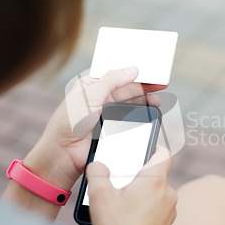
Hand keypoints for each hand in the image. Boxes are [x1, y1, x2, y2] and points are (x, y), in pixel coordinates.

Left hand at [23, 67, 166, 190]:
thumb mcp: (89, 95)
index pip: (116, 74)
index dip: (133, 72)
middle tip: (161, 86)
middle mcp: (99, 98)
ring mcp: (107, 114)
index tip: (150, 71)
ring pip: (130, 104)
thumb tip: (132, 70)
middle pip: (127, 89)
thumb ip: (111, 80)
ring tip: (157, 101)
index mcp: (91, 85)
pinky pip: (129, 120)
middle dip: (144, 87)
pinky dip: (140, 116)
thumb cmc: (68, 123)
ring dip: (144, 101)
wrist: (64, 154)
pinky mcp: (113, 129)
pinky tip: (149, 112)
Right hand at [87, 145, 176, 224]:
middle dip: (140, 174)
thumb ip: (97, 172)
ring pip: (157, 191)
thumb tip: (98, 164)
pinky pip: (157, 207)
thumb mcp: (100, 196)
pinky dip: (146, 207)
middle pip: (157, 173)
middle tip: (122, 179)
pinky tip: (128, 216)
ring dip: (142, 192)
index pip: (164, 153)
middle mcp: (168, 194)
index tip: (144, 147)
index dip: (155, 146)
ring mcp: (169, 211)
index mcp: (155, 181)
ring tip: (122, 201)